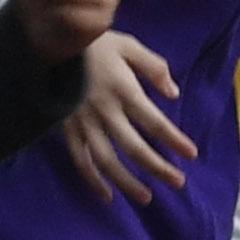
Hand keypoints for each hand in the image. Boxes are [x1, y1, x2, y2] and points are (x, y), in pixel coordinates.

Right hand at [60, 30, 194, 202]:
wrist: (48, 42)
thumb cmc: (93, 42)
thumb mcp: (128, 45)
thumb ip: (153, 67)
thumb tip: (173, 93)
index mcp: (123, 90)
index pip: (154, 122)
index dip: (174, 140)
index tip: (191, 155)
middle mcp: (105, 112)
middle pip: (134, 147)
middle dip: (158, 168)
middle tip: (178, 182)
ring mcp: (84, 124)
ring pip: (107, 161)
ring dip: (127, 182)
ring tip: (145, 198)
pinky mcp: (66, 129)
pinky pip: (79, 160)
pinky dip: (92, 180)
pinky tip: (107, 195)